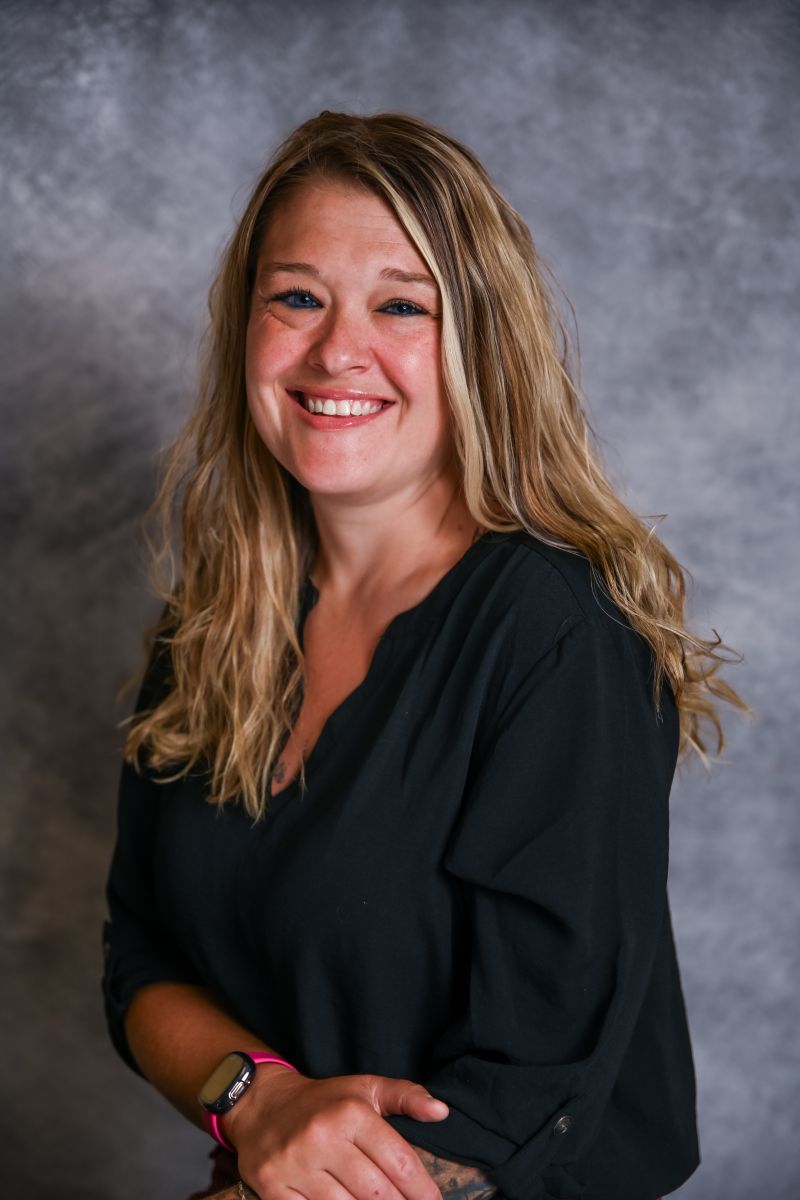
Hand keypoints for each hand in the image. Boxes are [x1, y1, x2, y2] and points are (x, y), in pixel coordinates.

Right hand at [224, 1066, 449, 1199]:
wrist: (260, 1104)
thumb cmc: (323, 1101)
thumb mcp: (364, 1089)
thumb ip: (405, 1096)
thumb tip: (441, 1111)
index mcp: (350, 1113)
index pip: (398, 1161)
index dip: (422, 1190)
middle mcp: (322, 1137)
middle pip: (376, 1193)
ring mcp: (295, 1165)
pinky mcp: (273, 1188)